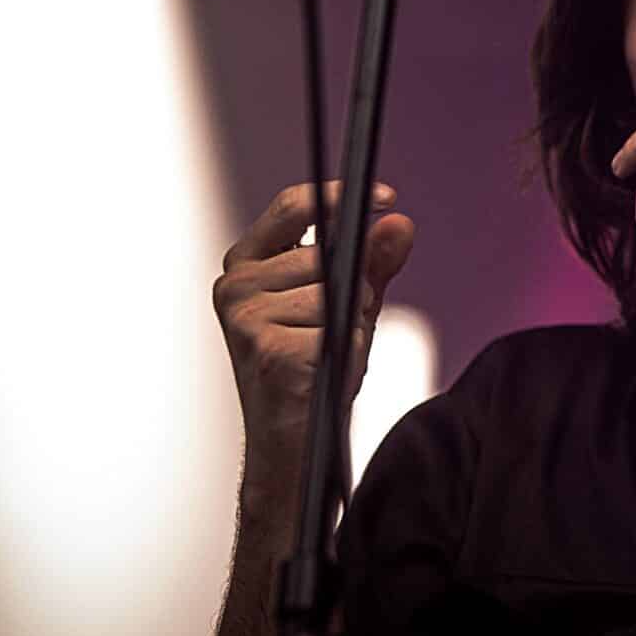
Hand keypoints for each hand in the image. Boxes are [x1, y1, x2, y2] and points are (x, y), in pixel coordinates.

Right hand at [212, 180, 416, 478]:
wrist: (293, 440)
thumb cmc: (313, 368)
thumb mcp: (348, 303)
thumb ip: (372, 260)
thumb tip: (399, 223)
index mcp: (247, 264)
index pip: (293, 207)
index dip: (339, 195)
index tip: (386, 197)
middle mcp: (236, 285)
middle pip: (325, 255)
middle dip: (353, 287)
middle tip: (334, 327)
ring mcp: (246, 317)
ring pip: (336, 292)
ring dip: (350, 322)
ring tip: (325, 351)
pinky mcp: (266, 348)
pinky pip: (339, 329)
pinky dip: (349, 349)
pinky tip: (323, 370)